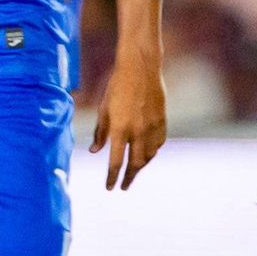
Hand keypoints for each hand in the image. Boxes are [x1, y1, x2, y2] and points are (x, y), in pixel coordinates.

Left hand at [89, 54, 166, 189]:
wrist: (140, 68)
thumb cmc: (117, 86)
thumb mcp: (104, 109)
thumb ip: (100, 132)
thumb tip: (95, 151)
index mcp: (120, 129)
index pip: (115, 162)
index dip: (111, 178)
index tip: (109, 188)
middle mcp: (137, 132)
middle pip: (134, 165)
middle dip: (128, 178)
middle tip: (124, 186)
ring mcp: (152, 127)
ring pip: (148, 156)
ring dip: (140, 166)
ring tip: (134, 171)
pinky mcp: (162, 121)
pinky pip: (158, 144)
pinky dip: (152, 152)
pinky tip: (147, 154)